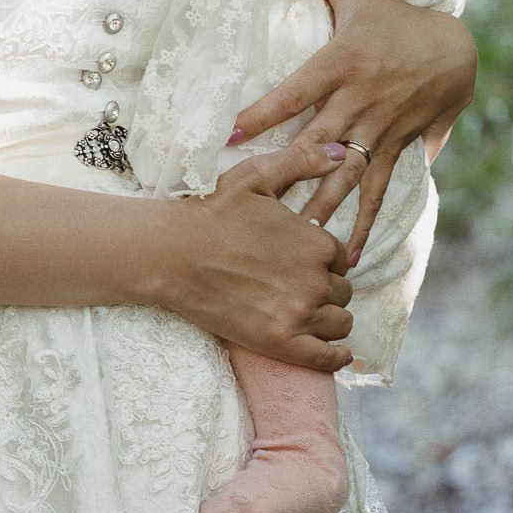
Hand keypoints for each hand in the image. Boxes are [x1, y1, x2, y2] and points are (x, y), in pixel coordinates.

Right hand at [157, 141, 354, 369]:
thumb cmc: (209, 212)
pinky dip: (335, 357)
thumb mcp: (255, 176)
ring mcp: (299, 314)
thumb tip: (342, 154)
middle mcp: (315, 279)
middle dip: (324, 287)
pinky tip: (335, 353)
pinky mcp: (280, 342)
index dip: (321, 259)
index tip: (298, 259)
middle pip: (341, 291)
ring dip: (328, 317)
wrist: (170, 253)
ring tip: (305, 311)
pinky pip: (326, 358)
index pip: (340, 258)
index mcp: (316, 242)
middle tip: (293, 283)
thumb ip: (302, 162)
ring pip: (339, 322)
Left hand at [232, 0, 475, 261]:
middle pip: (314, 143)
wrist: (455, 48)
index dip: (260, 114)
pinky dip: (364, 220)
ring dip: (320, 208)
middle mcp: (357, 102)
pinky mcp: (397, 147)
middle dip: (284, 175)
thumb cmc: (393, 18)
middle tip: (251, 207)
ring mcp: (378, 129)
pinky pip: (379, 188)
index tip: (226, 136)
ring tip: (294, 242)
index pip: (292, 93)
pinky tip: (348, 251)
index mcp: (339, 64)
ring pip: (344, 173)